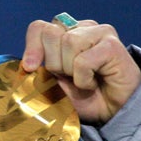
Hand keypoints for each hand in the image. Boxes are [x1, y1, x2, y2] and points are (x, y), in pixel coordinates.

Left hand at [21, 15, 140, 124]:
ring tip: (83, 80)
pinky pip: (83, 60)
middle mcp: (83, 28)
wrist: (112, 113)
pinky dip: (83, 79)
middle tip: (69, 77)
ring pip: (68, 43)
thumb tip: (27, 64)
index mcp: (65, 34)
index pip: (39, 27)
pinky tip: (93, 84)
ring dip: (70, 70)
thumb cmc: (84, 97)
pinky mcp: (112, 45)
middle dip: (53, 63)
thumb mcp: (54, 83)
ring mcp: (100, 33)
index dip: (32, 47)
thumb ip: (41, 69)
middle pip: (51, 33)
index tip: (31, 68)